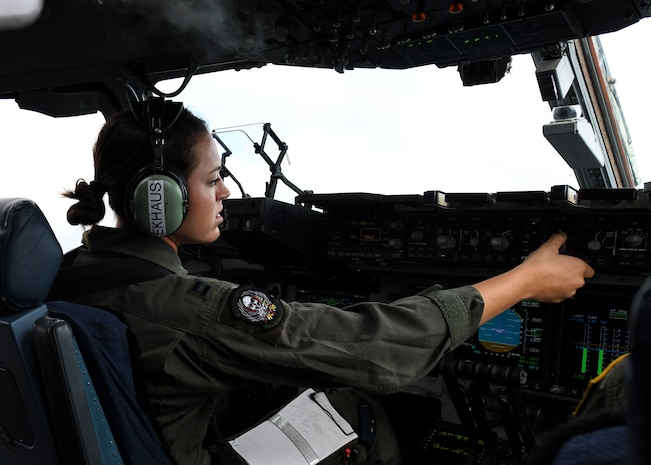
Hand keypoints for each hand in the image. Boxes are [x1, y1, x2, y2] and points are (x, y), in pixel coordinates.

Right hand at [473, 232, 593, 323]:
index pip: (589, 269)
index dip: (580, 265)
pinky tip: (545, 281)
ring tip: (549, 273)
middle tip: (557, 266)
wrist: (524, 281)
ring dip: (563, 281)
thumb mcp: (548, 247)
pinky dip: (555, 288)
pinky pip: (560, 293)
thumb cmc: (537, 266)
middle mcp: (576, 282)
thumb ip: (558, 240)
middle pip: (578, 277)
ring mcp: (568, 292)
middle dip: (569, 272)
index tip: (571, 263)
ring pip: (569, 286)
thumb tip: (561, 235)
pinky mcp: (558, 299)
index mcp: (578, 268)